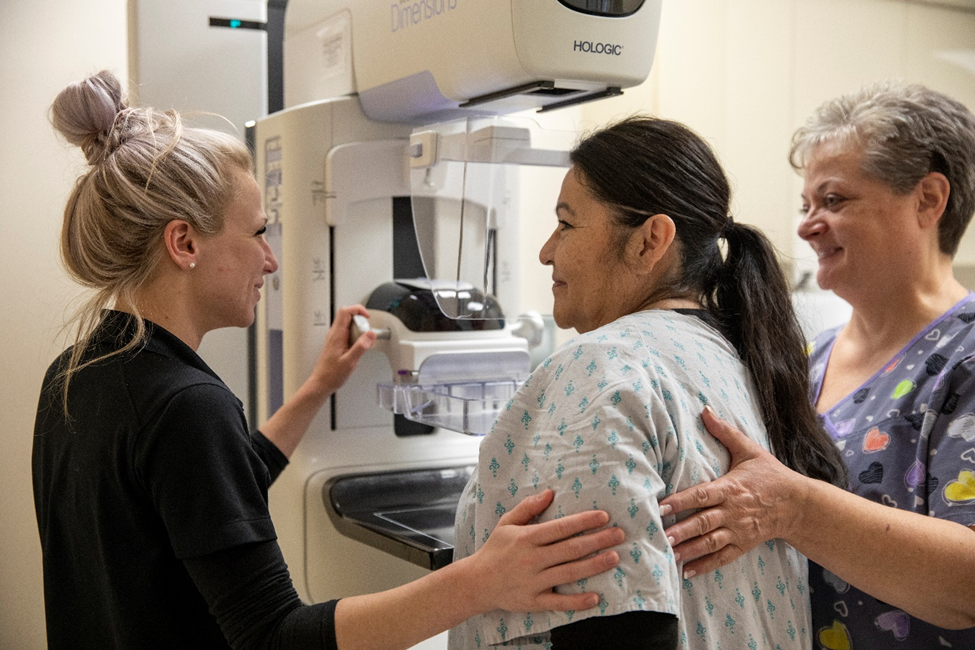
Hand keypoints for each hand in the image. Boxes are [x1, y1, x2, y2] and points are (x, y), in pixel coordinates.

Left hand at [307, 305, 375, 397]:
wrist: (321, 383)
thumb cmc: (332, 374)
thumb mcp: (350, 361)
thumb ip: (361, 346)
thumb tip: (370, 334)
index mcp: (336, 335)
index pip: (345, 311)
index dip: (358, 309)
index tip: (367, 317)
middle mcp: (334, 334)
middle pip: (348, 316)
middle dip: (360, 321)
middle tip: (365, 334)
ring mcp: (334, 338)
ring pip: (348, 325)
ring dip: (358, 330)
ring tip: (361, 343)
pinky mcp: (336, 343)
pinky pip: (347, 333)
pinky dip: (355, 337)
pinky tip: (357, 349)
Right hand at [469, 489, 622, 613]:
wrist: (477, 582)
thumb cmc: (495, 549)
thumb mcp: (506, 523)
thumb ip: (528, 507)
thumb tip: (549, 493)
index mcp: (526, 538)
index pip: (560, 528)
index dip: (583, 521)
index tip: (603, 516)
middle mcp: (532, 559)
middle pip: (570, 549)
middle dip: (597, 540)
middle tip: (619, 534)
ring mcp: (534, 582)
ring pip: (569, 573)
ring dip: (594, 565)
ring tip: (614, 557)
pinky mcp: (534, 601)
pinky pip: (559, 602)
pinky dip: (577, 601)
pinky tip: (595, 597)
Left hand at [658, 407, 805, 577]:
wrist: (798, 504)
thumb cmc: (769, 474)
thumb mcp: (749, 450)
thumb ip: (724, 431)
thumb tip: (704, 409)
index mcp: (731, 488)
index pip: (702, 495)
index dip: (681, 501)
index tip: (661, 506)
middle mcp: (733, 512)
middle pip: (704, 522)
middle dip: (682, 530)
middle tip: (660, 535)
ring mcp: (738, 531)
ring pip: (710, 543)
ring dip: (689, 550)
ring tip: (668, 555)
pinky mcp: (743, 545)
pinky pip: (722, 558)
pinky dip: (705, 566)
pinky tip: (686, 572)